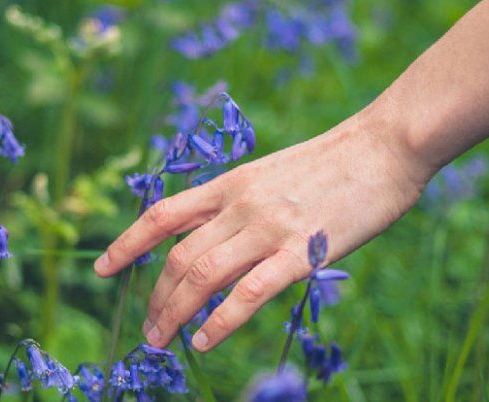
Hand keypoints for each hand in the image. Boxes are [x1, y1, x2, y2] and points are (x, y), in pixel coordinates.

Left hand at [92, 111, 430, 351]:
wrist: (385, 146)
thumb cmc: (338, 162)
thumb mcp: (275, 173)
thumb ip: (246, 203)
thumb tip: (225, 239)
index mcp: (232, 184)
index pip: (163, 215)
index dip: (127, 244)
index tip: (103, 269)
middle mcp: (240, 205)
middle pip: (178, 257)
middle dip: (155, 298)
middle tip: (149, 330)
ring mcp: (269, 228)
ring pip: (202, 275)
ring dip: (175, 314)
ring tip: (164, 342)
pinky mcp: (301, 251)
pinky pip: (249, 292)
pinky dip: (220, 320)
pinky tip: (205, 339)